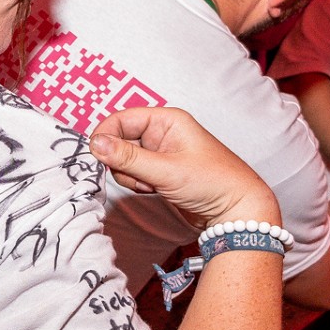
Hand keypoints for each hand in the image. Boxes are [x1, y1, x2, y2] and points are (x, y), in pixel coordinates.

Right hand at [89, 104, 278, 229]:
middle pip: (121, 140)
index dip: (106, 135)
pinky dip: (137, 184)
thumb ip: (128, 157)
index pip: (123, 119)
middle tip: (136, 176)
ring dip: (130, 176)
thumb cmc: (211, 182)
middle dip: (122, 162)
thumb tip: (95, 144)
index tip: (95, 155)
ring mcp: (160, 153)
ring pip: (125, 160)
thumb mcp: (165, 170)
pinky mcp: (159, 172)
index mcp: (167, 120)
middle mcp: (162, 133)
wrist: (235, 210)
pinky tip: (154, 190)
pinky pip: (134, 173)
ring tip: (150, 186)